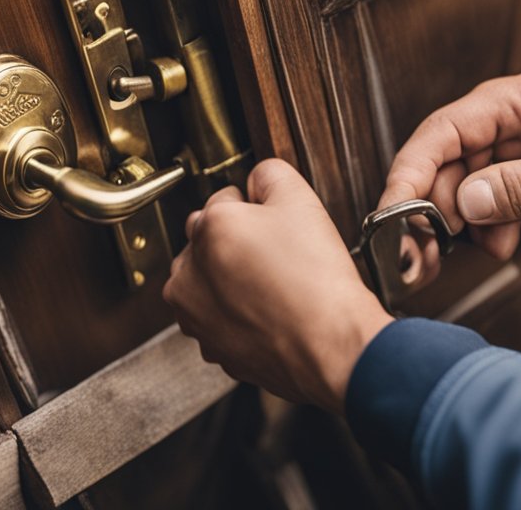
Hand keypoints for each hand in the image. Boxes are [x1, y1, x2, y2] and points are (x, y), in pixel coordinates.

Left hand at [163, 159, 391, 413]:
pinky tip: (271, 314)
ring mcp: (195, 316)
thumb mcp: (301, 201)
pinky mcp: (211, 348)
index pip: (224, 199)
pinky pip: (220, 320)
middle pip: (210, 240)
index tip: (277, 224)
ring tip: (276, 287)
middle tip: (280, 256)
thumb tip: (258, 178)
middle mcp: (188, 273)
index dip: (256, 208)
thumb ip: (270, 174)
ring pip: (210, 282)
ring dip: (232, 280)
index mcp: (207, 229)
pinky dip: (239, 316)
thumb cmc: (316, 281)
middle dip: (237, 243)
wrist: (332, 348)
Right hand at [380, 54, 520, 259]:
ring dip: (494, 229)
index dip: (412, 172)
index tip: (392, 212)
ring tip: (517, 239)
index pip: (444, 133)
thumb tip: (462, 203)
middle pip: (453, 174)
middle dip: (449, 213)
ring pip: (482, 205)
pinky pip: (515, 223)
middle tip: (431, 254)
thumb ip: (518, 188)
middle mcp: (519, 129)